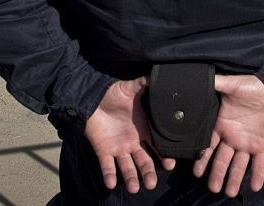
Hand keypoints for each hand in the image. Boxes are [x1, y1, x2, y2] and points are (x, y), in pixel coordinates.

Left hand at [84, 78, 165, 193]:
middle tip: (151, 183)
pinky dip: (109, 175)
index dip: (163, 156)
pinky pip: (107, 166)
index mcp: (143, 131)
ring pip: (128, 168)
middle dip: (148, 173)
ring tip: (135, 188)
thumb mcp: (131, 88)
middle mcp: (133, 143)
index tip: (170, 164)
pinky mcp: (104, 152)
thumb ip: (144, 84)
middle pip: (144, 162)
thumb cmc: (114, 94)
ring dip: (131, 179)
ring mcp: (119, 149)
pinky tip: (112, 183)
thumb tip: (158, 75)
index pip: (157, 147)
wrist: (93, 98)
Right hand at [193, 75, 263, 197]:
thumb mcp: (232, 84)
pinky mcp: (263, 146)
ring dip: (234, 179)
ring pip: (239, 165)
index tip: (196, 171)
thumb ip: (215, 84)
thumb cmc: (252, 86)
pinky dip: (258, 175)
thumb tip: (197, 79)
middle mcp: (232, 137)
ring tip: (229, 192)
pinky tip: (254, 187)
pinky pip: (259, 163)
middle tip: (212, 188)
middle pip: (222, 160)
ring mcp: (247, 143)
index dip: (203, 159)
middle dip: (216, 174)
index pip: (209, 145)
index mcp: (222, 124)